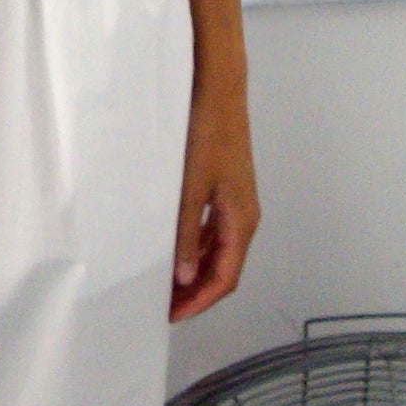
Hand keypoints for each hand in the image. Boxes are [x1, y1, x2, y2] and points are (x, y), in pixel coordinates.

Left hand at [171, 78, 257, 319]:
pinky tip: (172, 248)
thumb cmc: (206, 135)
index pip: (226, 278)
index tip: (171, 316)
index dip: (200, 302)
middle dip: (196, 292)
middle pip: (224, 268)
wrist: (219, 89)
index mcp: (242, 222)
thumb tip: (185, 278)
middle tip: (162, 306)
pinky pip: (212, 230)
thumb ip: (186, 234)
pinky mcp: (224, 188)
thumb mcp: (190, 188)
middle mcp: (244, 217)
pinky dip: (195, 247)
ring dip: (194, 271)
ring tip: (163, 283)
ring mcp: (235, 202)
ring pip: (218, 250)